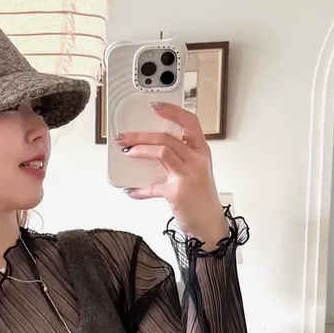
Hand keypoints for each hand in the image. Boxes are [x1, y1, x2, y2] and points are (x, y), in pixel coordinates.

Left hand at [114, 102, 228, 247]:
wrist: (209, 225)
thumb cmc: (201, 199)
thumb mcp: (195, 172)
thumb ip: (179, 158)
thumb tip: (150, 150)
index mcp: (201, 151)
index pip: (190, 122)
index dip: (172, 111)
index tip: (155, 107)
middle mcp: (197, 160)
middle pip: (167, 137)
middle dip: (142, 134)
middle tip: (124, 136)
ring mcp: (188, 175)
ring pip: (161, 151)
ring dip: (139, 149)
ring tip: (127, 151)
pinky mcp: (177, 192)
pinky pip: (152, 187)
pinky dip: (139, 190)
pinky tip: (131, 190)